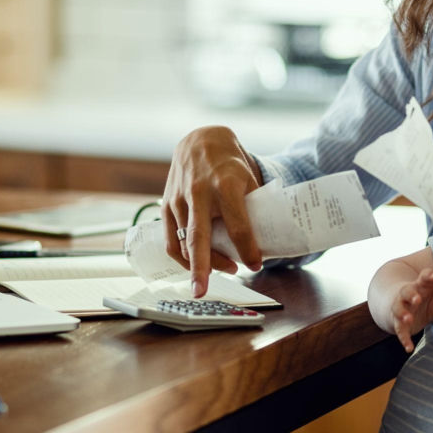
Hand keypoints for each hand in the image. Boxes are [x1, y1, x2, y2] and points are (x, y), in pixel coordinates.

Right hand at [161, 125, 262, 296]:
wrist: (201, 140)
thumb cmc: (230, 164)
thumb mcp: (249, 178)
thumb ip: (254, 207)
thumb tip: (265, 242)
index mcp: (225, 185)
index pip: (238, 225)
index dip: (248, 248)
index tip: (257, 264)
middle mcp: (199, 192)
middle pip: (199, 236)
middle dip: (201, 267)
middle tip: (202, 292)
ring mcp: (179, 199)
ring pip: (184, 243)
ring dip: (200, 264)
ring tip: (219, 273)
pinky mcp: (166, 204)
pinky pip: (171, 240)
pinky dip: (182, 257)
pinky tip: (196, 266)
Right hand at [391, 267, 432, 351]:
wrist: (405, 307)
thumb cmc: (427, 299)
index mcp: (421, 285)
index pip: (423, 277)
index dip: (428, 276)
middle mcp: (409, 294)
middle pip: (407, 291)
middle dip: (411, 295)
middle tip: (417, 299)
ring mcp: (402, 308)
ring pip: (398, 308)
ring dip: (402, 313)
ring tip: (408, 319)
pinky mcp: (399, 323)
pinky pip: (399, 330)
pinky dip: (403, 339)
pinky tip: (409, 348)